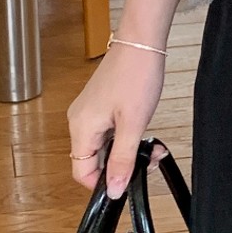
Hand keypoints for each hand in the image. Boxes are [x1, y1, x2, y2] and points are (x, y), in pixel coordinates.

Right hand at [67, 43, 168, 197]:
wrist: (142, 42)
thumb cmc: (136, 75)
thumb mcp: (133, 125)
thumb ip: (122, 160)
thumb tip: (112, 190)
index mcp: (81, 127)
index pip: (81, 172)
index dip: (103, 183)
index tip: (126, 182)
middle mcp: (79, 120)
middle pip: (94, 160)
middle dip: (122, 165)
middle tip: (149, 160)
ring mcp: (89, 112)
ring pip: (105, 146)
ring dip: (129, 151)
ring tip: (152, 146)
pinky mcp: (101, 104)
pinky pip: (109, 131)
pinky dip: (127, 136)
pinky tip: (144, 131)